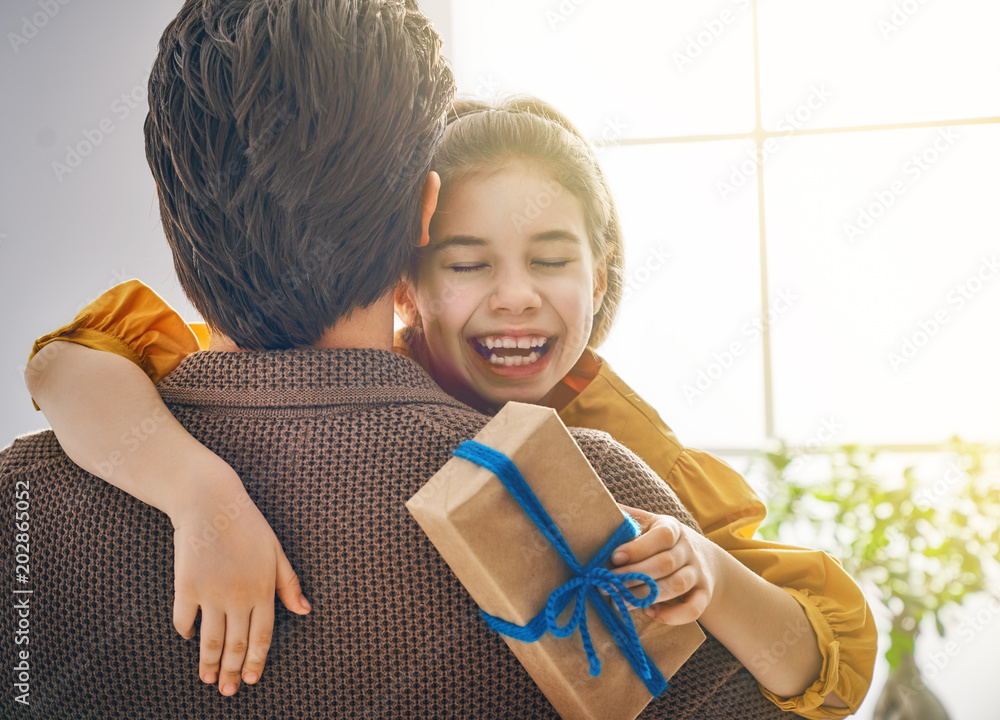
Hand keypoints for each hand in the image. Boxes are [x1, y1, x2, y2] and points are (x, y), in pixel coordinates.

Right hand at [170, 466, 310, 695]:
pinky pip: (183, 620)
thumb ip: (288, 584)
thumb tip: (306, 611)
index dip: (256, 662)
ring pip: (210, 640)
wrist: (210, 501)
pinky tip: (190, 640)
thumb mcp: (276, 551)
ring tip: (207, 679)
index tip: (251, 679)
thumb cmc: (247, 524)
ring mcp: (210, 593)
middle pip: (236, 645)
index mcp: (262, 589)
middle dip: (232, 672)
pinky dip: (186, 634)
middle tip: (228, 692)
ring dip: (209, 663)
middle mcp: (237, 596)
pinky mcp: (186, 586)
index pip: (261, 637)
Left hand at [611, 504, 720, 624]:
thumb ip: (626, 518)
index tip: (615, 557)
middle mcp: (688, 549)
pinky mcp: (704, 595)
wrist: (701, 558)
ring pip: (677, 585)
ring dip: (647, 596)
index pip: (661, 536)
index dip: (638, 548)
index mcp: (672, 528)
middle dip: (634, 576)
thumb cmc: (660, 541)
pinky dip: (673, 615)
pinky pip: (694, 608)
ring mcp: (698, 573)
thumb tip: (598, 506)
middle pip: (665, 564)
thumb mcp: (647, 524)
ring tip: (621, 601)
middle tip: (607, 585)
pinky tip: (650, 612)